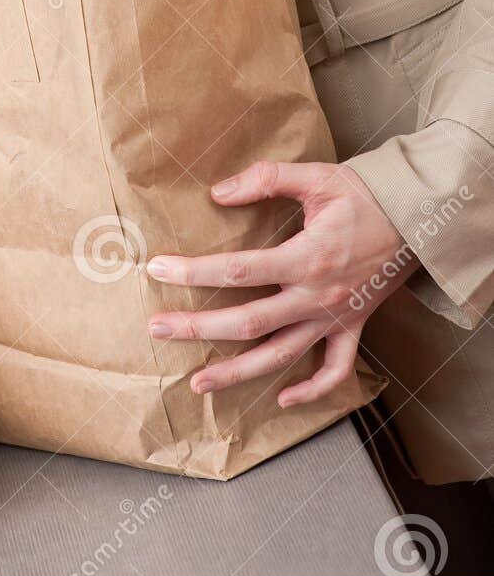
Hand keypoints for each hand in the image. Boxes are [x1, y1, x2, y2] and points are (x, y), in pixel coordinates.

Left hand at [144, 160, 414, 407]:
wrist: (416, 218)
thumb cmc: (363, 195)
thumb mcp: (315, 176)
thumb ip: (266, 180)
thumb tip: (217, 192)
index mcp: (307, 258)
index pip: (238, 271)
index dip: (193, 271)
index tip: (158, 268)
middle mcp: (317, 296)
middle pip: (249, 323)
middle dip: (199, 328)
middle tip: (157, 329)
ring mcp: (335, 318)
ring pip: (281, 356)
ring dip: (237, 373)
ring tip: (197, 382)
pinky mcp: (352, 328)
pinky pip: (334, 370)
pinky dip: (312, 391)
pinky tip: (283, 399)